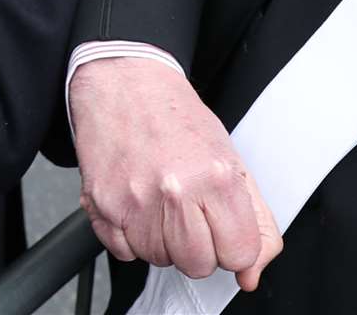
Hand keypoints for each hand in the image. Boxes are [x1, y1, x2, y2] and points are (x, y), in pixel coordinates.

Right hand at [70, 57, 281, 289]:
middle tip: (191, 210)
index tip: (224, 226)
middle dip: (198, 245)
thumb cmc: (176, 117)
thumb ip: (254, 220)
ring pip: (159, 260)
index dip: (233, 243)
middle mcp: (175, 190)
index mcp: (216, 176)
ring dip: (162, 239)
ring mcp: (135, 201)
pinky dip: (131, 235)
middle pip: (198, 265)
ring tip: (161, 200)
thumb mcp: (231, 159)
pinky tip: (137, 202)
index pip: (238, 254)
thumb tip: (252, 273)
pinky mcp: (102, 205)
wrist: (125, 83)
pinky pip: (124, 252)